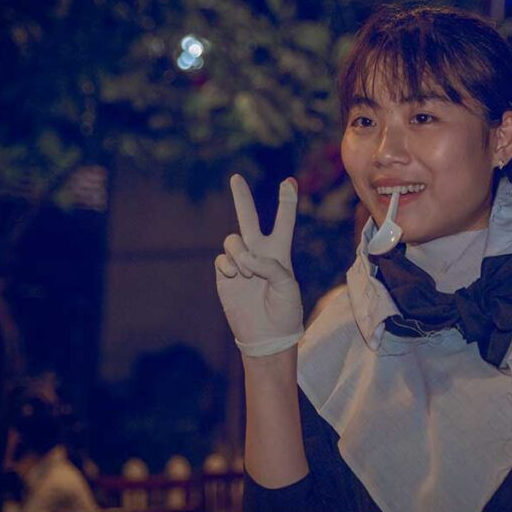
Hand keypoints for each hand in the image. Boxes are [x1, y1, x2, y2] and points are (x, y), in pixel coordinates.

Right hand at [215, 175, 302, 356]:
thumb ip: (270, 266)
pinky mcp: (225, 274)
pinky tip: (237, 278)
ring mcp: (240, 262)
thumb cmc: (284, 311)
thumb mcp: (287, 286)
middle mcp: (258, 252)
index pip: (283, 222)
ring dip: (240, 253)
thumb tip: (245, 258)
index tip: (288, 181)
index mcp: (280, 252)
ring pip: (232, 240)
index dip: (286, 202)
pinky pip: (222, 259)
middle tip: (236, 177)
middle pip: (248, 218)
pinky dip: (229, 266)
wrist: (266, 335)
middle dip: (241, 198)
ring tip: (248, 272)